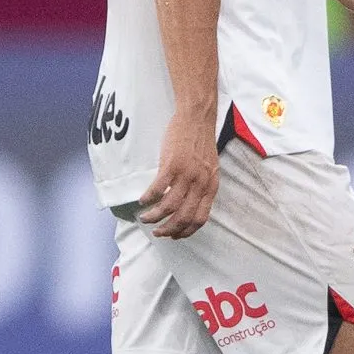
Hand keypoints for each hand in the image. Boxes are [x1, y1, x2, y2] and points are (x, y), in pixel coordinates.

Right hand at [136, 110, 219, 237]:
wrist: (197, 118)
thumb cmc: (201, 141)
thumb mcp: (210, 167)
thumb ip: (202, 184)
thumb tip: (191, 201)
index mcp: (211, 186)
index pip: (201, 218)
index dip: (186, 231)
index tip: (175, 235)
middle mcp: (200, 183)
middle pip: (184, 217)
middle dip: (169, 230)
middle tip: (157, 233)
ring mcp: (186, 174)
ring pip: (169, 207)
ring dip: (155, 217)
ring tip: (145, 218)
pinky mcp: (172, 165)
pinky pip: (157, 189)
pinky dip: (148, 199)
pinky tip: (142, 201)